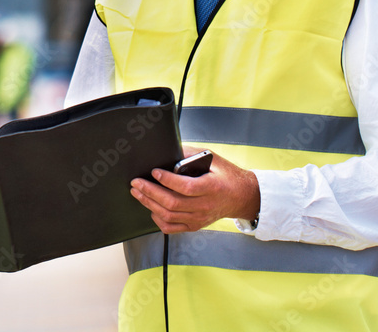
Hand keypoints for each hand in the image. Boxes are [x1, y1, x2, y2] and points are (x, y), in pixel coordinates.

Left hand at [130, 147, 259, 233]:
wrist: (241, 197)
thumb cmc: (226, 176)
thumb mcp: (213, 159)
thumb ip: (191, 154)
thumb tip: (170, 150)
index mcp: (212, 187)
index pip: (186, 187)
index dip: (167, 180)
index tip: (154, 171)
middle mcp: (205, 205)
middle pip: (173, 202)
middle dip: (150, 192)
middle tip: (136, 183)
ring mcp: (199, 218)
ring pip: (169, 215)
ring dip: (149, 204)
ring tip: (137, 193)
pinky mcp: (195, 225)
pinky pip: (172, 228)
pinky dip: (158, 220)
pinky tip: (151, 209)